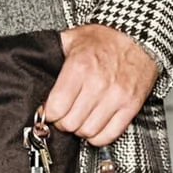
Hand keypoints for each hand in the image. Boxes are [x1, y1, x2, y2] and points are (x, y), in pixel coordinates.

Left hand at [42, 24, 159, 146]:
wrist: (139, 37)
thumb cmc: (106, 39)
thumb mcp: (74, 38)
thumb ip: (53, 53)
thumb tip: (32, 66)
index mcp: (80, 67)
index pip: (56, 108)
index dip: (49, 113)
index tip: (50, 110)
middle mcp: (98, 83)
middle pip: (70, 123)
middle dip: (63, 122)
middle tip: (64, 115)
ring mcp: (116, 97)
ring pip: (88, 132)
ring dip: (80, 129)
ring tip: (80, 118)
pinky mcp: (131, 106)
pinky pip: (110, 135)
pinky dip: (99, 136)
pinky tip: (95, 124)